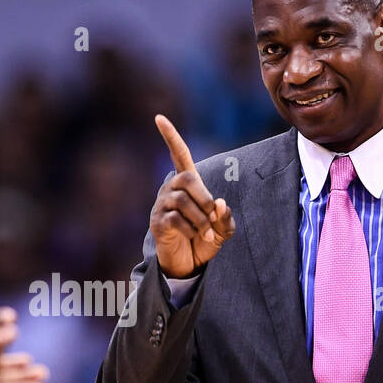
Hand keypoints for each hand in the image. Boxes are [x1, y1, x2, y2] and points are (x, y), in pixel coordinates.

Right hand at [150, 114, 234, 278]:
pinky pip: (175, 219)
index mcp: (187, 184)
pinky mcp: (157, 223)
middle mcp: (170, 189)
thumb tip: (220, 204)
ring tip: (205, 233)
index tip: (158, 118)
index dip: (171, 137)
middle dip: (204, 197)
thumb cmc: (204, 240)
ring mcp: (161, 205)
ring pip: (182, 201)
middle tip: (212, 217)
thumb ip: (225, 217)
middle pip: (187, 178)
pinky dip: (191, 230)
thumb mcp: (222, 229)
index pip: (179, 155)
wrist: (188, 264)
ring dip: (200, 219)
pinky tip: (193, 237)